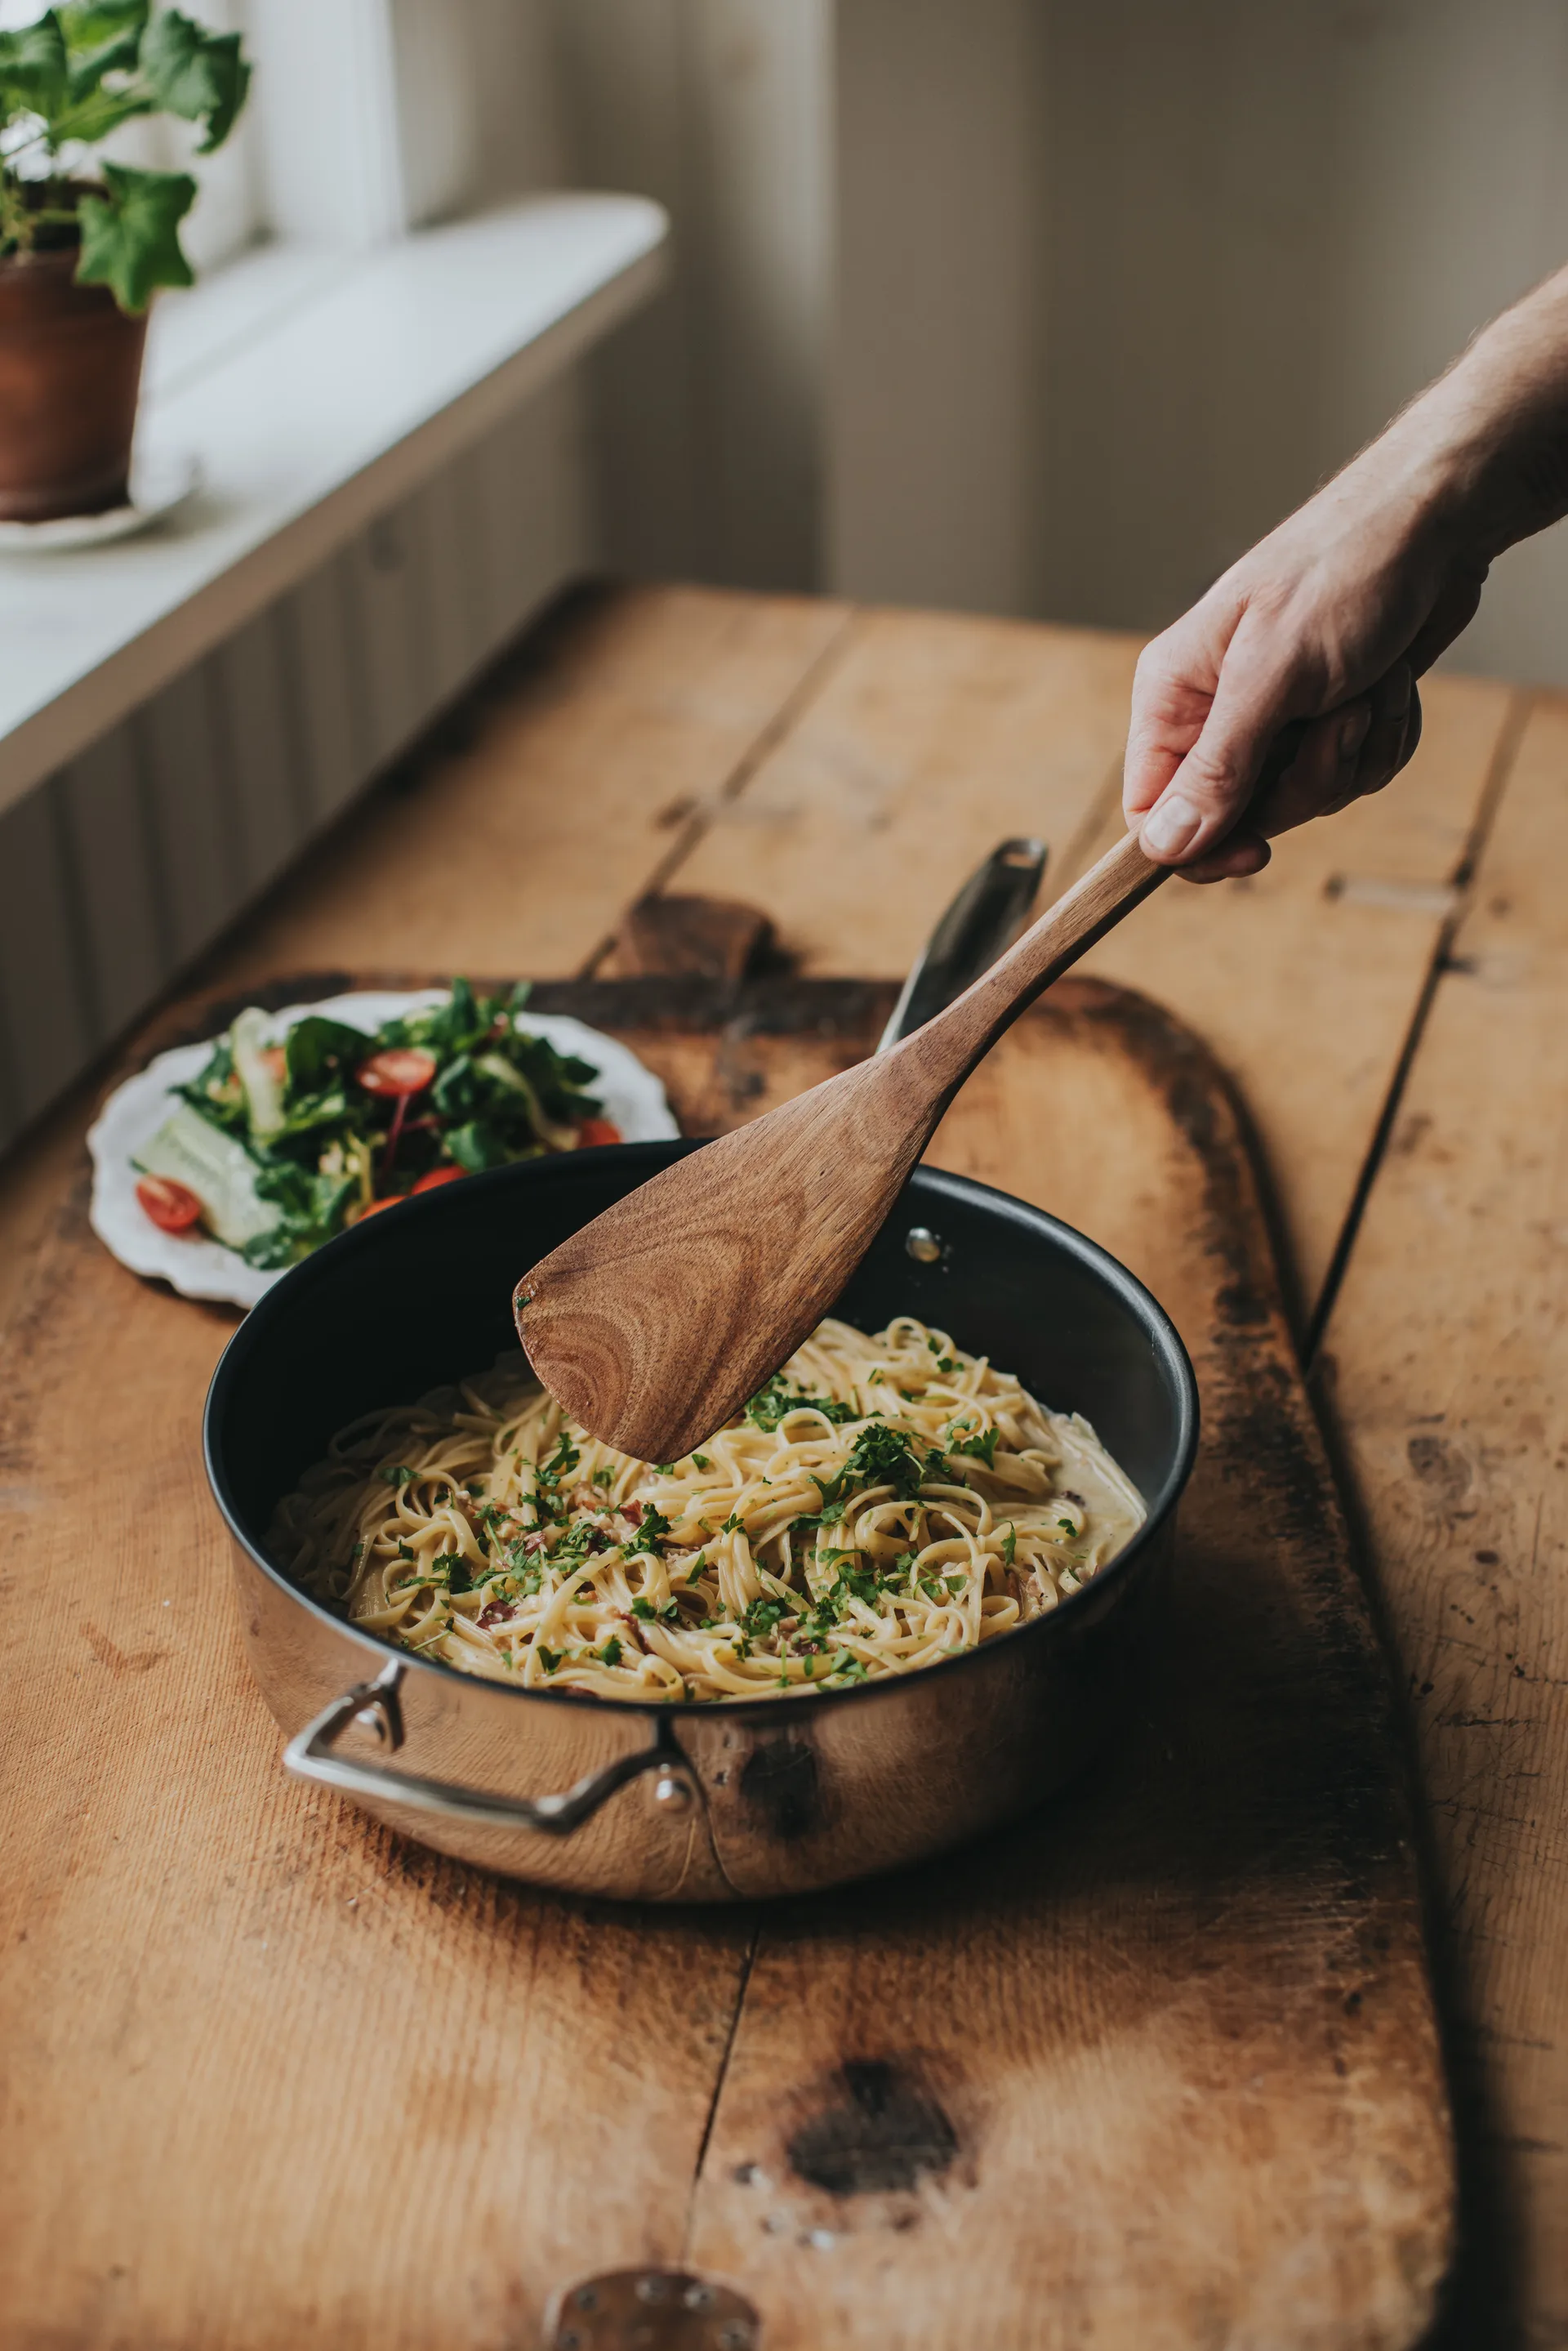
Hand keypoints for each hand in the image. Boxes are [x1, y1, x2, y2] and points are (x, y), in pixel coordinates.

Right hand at [1123, 465, 1487, 880]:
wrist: (1437, 523)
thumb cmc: (1343, 574)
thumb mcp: (1274, 675)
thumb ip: (1217, 767)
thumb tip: (1163, 848)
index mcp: (1175, 694)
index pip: (1154, 812)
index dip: (1199, 848)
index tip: (1255, 853)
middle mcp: (1217, 712)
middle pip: (1240, 816)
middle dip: (1307, 780)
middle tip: (1337, 720)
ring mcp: (1278, 718)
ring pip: (1308, 798)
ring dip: (1357, 751)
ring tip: (1368, 683)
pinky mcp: (1332, 718)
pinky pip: (1356, 773)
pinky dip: (1385, 737)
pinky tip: (1390, 685)